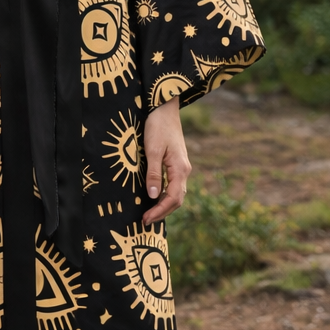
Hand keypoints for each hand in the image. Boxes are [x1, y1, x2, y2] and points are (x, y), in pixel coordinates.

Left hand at [141, 97, 191, 225]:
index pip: (172, 199)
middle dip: (162, 212)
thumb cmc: (158, 127)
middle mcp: (184, 171)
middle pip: (176, 200)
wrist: (164, 108)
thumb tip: (152, 196)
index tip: (146, 219)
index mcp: (180, 169)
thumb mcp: (152, 150)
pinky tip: (154, 198)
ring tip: (149, 213)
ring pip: (176, 194)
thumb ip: (153, 174)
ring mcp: (181, 168)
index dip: (159, 211)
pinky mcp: (176, 164)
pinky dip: (164, 196)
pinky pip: (173, 185)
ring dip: (164, 206)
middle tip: (145, 221)